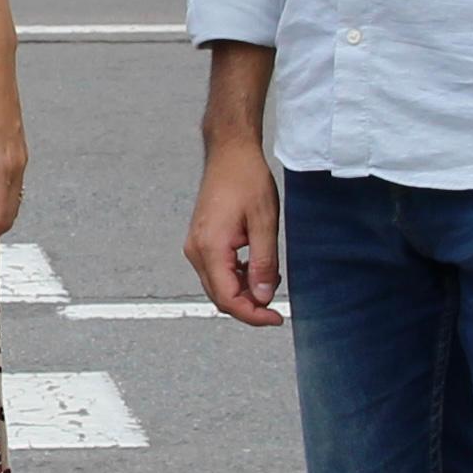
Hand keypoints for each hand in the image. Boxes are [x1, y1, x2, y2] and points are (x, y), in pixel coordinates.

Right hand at [186, 135, 285, 326]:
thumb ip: (263, 263)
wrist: (230, 154)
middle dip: (249, 306)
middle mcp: (197, 252)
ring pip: (218, 287)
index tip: (276, 318)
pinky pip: (217, 272)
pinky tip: (255, 268)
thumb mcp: (264, 223)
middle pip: (220, 297)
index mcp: (210, 249)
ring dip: (244, 292)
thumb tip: (264, 297)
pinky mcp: (200, 242)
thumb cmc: (247, 180)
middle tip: (277, 305)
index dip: (253, 315)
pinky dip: (237, 279)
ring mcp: (195, 247)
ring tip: (270, 278)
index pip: (228, 299)